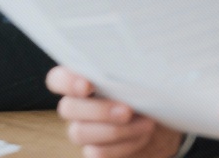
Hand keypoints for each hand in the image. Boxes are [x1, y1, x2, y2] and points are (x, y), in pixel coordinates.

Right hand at [47, 66, 183, 157]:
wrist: (160, 122)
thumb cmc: (146, 92)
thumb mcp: (140, 77)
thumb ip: (127, 71)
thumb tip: (135, 68)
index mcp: (81, 80)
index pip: (57, 79)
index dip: (66, 82)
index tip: (88, 85)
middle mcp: (76, 105)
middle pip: (67, 108)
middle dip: (99, 110)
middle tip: (127, 110)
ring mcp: (83, 130)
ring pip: (80, 133)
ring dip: (115, 130)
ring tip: (145, 124)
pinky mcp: (95, 150)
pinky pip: (97, 153)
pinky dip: (123, 146)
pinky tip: (142, 136)